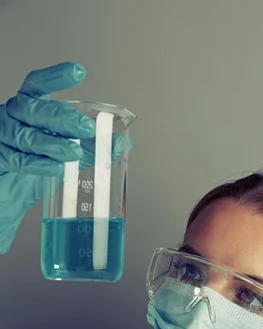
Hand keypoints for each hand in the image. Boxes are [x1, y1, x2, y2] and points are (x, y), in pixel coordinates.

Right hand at [0, 62, 94, 252]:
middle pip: (35, 110)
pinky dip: (41, 165)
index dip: (56, 76)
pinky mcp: (1, 158)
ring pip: (27, 136)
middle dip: (63, 118)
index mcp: (30, 109)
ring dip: (53, 144)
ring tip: (75, 153)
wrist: (10, 194)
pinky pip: (20, 160)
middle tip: (87, 128)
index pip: (38, 85)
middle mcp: (14, 117)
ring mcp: (3, 137)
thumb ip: (91, 146)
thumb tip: (122, 142)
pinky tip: (58, 168)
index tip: (78, 72)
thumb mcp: (67, 153)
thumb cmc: (37, 165)